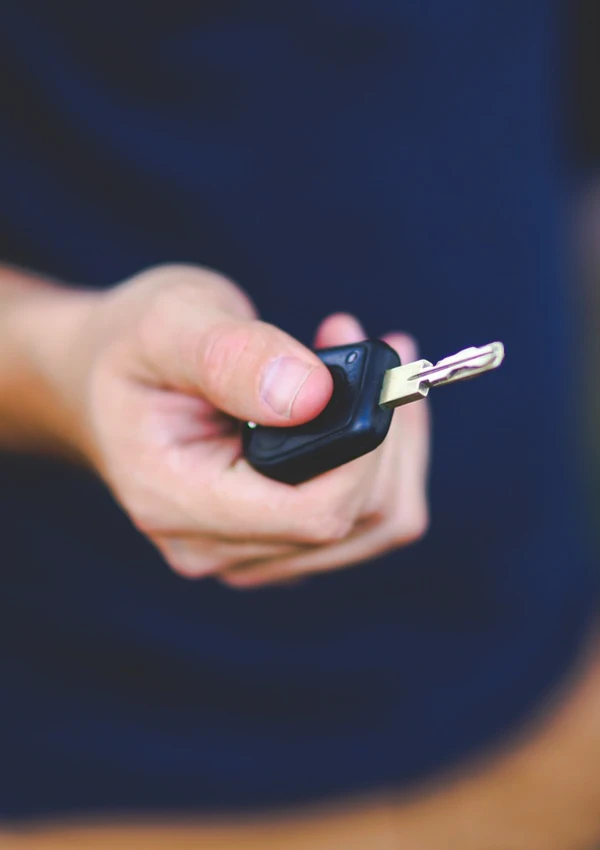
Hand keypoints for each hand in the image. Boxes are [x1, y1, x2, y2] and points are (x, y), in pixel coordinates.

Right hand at [40, 265, 429, 586]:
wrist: (104, 381)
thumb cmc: (130, 347)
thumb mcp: (168, 323)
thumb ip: (233, 356)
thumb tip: (313, 395)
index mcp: (177, 501)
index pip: (312, 515)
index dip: (365, 451)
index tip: (374, 373)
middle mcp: (214, 546)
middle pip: (355, 523)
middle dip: (387, 435)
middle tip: (374, 347)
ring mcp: (247, 551)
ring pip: (373, 526)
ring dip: (393, 445)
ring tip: (365, 367)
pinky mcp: (275, 540)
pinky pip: (362, 518)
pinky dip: (379, 459)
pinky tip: (354, 402)